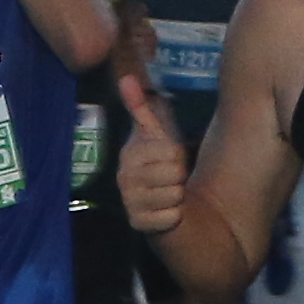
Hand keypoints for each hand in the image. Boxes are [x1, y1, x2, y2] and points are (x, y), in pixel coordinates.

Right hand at [115, 64, 186, 239]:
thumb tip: (126, 78)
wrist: (160, 206)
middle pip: (174, 173)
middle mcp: (123, 179)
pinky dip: (175, 217)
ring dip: (178, 197)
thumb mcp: (156, 135)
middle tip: (170, 180)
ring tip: (167, 195)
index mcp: (128, 155)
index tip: (168, 160)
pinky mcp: (138, 225)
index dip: (177, 156)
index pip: (171, 151)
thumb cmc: (161, 167)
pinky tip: (166, 214)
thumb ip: (141, 108)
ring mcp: (129, 203)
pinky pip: (171, 217)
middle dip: (179, 177)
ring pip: (174, 195)